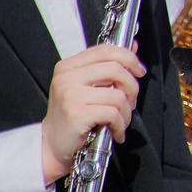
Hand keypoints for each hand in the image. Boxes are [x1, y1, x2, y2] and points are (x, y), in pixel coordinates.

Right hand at [40, 45, 144, 186]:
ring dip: (127, 111)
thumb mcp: (87, 86)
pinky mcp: (77, 114)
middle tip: (131, 101)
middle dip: (132, 87)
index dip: (128, 57)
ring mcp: (71, 95)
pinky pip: (113, 113)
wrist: (53, 144)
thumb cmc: (73, 115)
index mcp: (68, 66)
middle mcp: (67, 78)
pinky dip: (121, 125)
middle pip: (116, 69)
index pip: (105, 50)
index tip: (138, 70)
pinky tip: (115, 130)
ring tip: (121, 120)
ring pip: (118, 95)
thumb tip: (133, 46)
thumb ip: (108, 66)